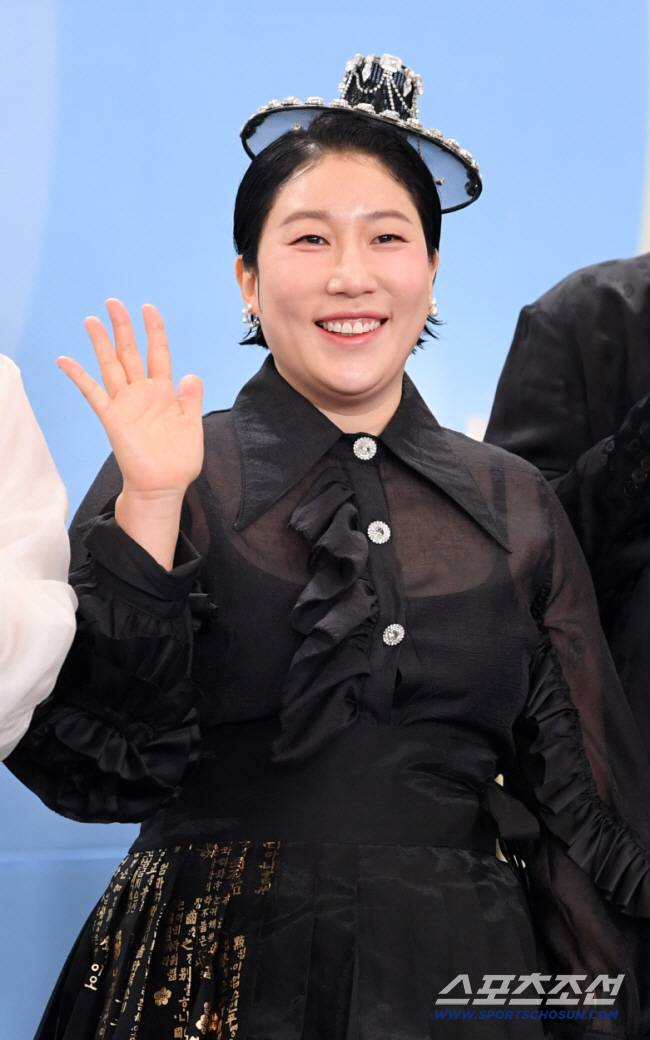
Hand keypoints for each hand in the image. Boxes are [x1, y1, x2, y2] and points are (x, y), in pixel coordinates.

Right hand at [58, 299, 203, 496]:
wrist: (164, 486)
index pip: (159, 353)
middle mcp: (142, 393)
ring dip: (101, 343)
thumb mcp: (192, 425)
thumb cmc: (180, 460)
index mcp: (164, 392)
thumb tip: (192, 374)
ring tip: (91, 320)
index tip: (148, 308)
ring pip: (111, 366)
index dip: (154, 331)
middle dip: (123, 328)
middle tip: (114, 302)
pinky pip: (93, 393)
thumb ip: (191, 399)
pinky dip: (79, 376)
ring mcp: (125, 404)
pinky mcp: (112, 418)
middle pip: (130, 353)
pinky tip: (65, 360)